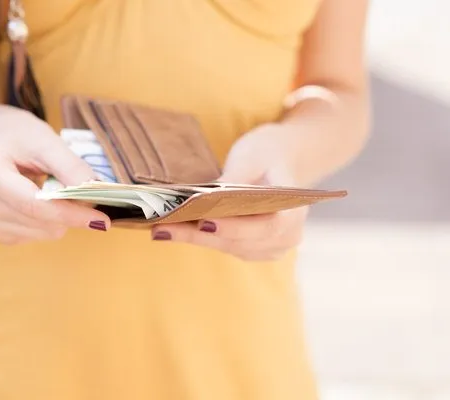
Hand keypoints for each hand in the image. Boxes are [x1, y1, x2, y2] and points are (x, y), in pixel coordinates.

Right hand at [0, 108, 110, 244]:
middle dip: (69, 212)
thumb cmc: (19, 138)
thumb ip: (70, 166)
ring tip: (49, 189)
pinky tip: (37, 201)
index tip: (102, 218)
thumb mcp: (46, 141)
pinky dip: (46, 223)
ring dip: (59, 218)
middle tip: (80, 193)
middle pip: (41, 223)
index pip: (35, 205)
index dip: (72, 214)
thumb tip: (93, 192)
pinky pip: (33, 237)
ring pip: (42, 234)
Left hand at [151, 124, 308, 260]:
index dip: (235, 227)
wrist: (282, 159)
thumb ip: (235, 179)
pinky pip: (222, 245)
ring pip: (226, 247)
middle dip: (198, 234)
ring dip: (192, 238)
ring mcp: (268, 248)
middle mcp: (284, 239)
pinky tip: (171, 229)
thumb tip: (205, 199)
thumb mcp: (253, 156)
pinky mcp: (250, 249)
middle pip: (238, 242)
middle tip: (163, 227)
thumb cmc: (268, 153)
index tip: (204, 221)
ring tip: (160, 229)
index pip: (265, 227)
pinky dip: (197, 237)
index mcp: (293, 214)